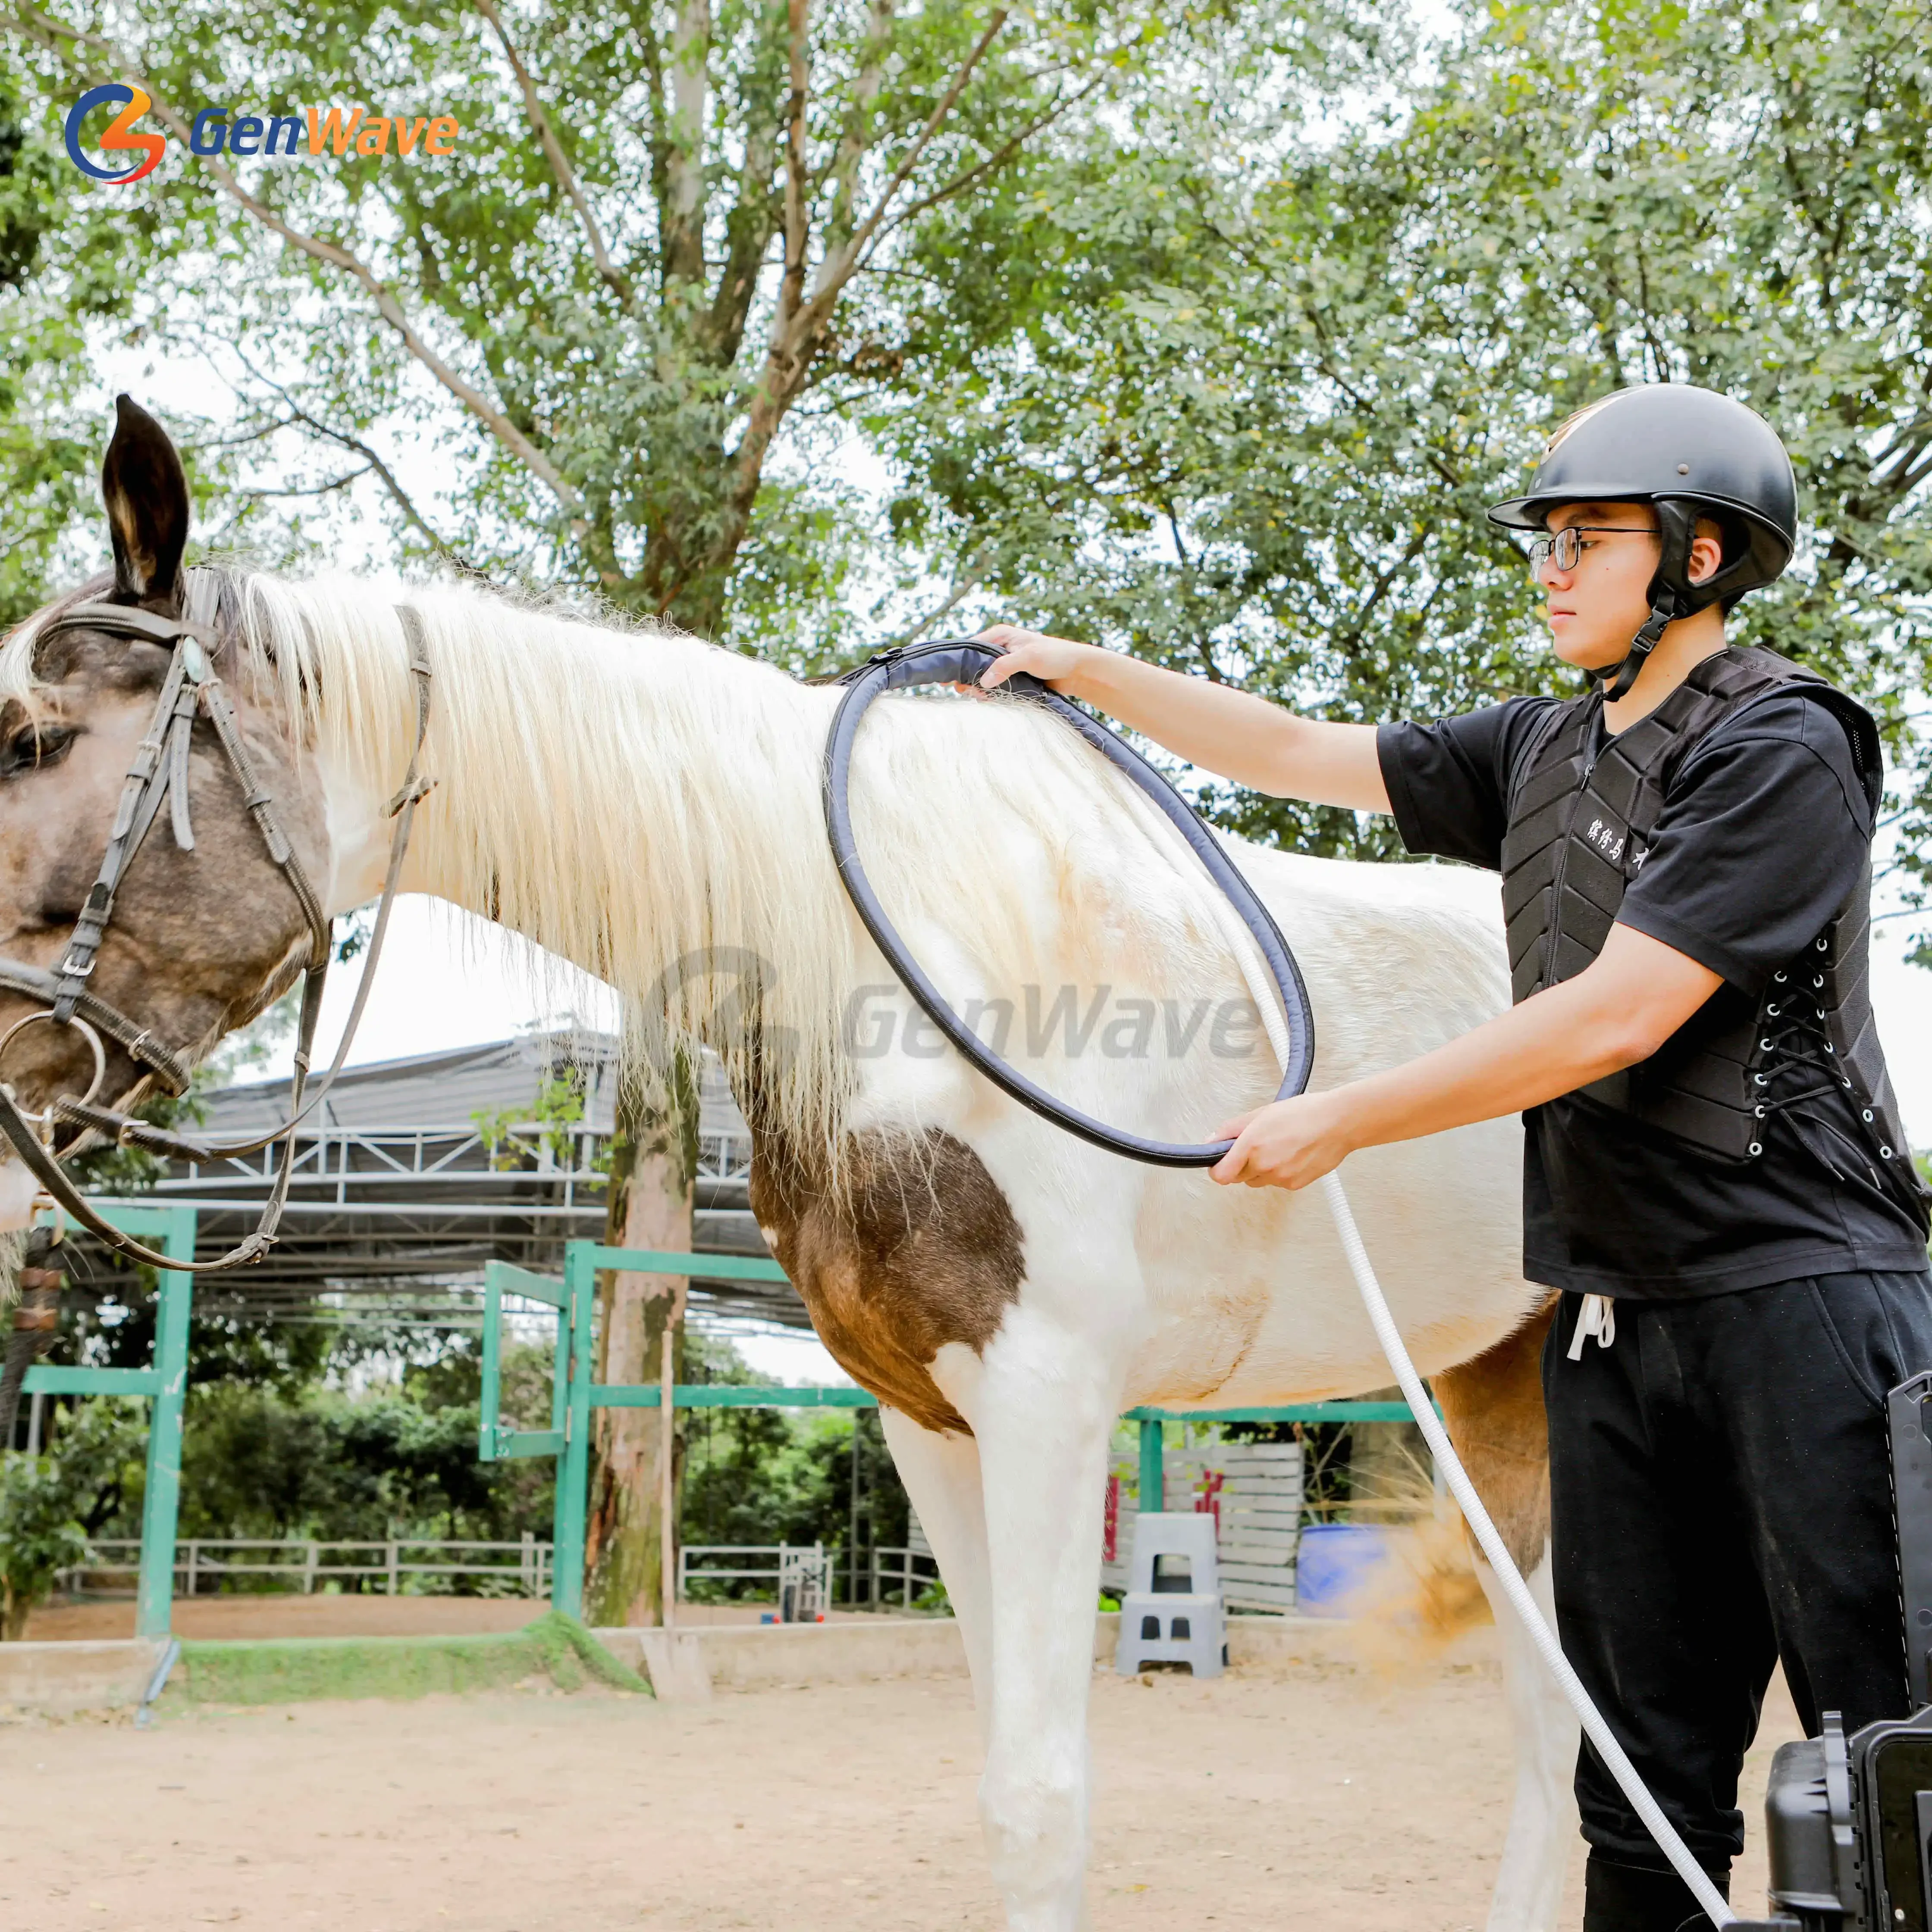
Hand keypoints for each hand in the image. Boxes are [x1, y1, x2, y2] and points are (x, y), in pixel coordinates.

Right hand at [972, 625, 1094, 694]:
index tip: (954, 679)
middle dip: (970, 678)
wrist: (1077, 671)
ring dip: (980, 688)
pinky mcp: (1013, 676)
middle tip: (968, 693)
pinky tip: (989, 699)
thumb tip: (983, 681)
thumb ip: (1005, 666)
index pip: (971, 646)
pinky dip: (991, 692)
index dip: (960, 662)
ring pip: (984, 676)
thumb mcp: (1028, 657)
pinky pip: (996, 684)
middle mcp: (1000, 646)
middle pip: (974, 663)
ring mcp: (1006, 662)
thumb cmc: (1055, 656)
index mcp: (1001, 634)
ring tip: (980, 698)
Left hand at [1209, 1091, 1355, 1189]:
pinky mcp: (1295, 1185)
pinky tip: (1292, 1155)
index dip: (1218, 1169)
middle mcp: (1265, 1164)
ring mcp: (1280, 1177)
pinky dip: (1280, 1172)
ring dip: (1262, 1169)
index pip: (1221, 1174)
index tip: (1219, 1162)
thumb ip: (1232, 1129)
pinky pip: (1277, 1183)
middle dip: (1242, 1164)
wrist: (1338, 1122)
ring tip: (1279, 1147)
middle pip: (1238, 1177)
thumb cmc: (1305, 1113)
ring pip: (1258, 1180)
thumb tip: (1213, 1140)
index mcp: (1252, 1145)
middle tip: (1257, 1146)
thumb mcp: (1261, 1113)